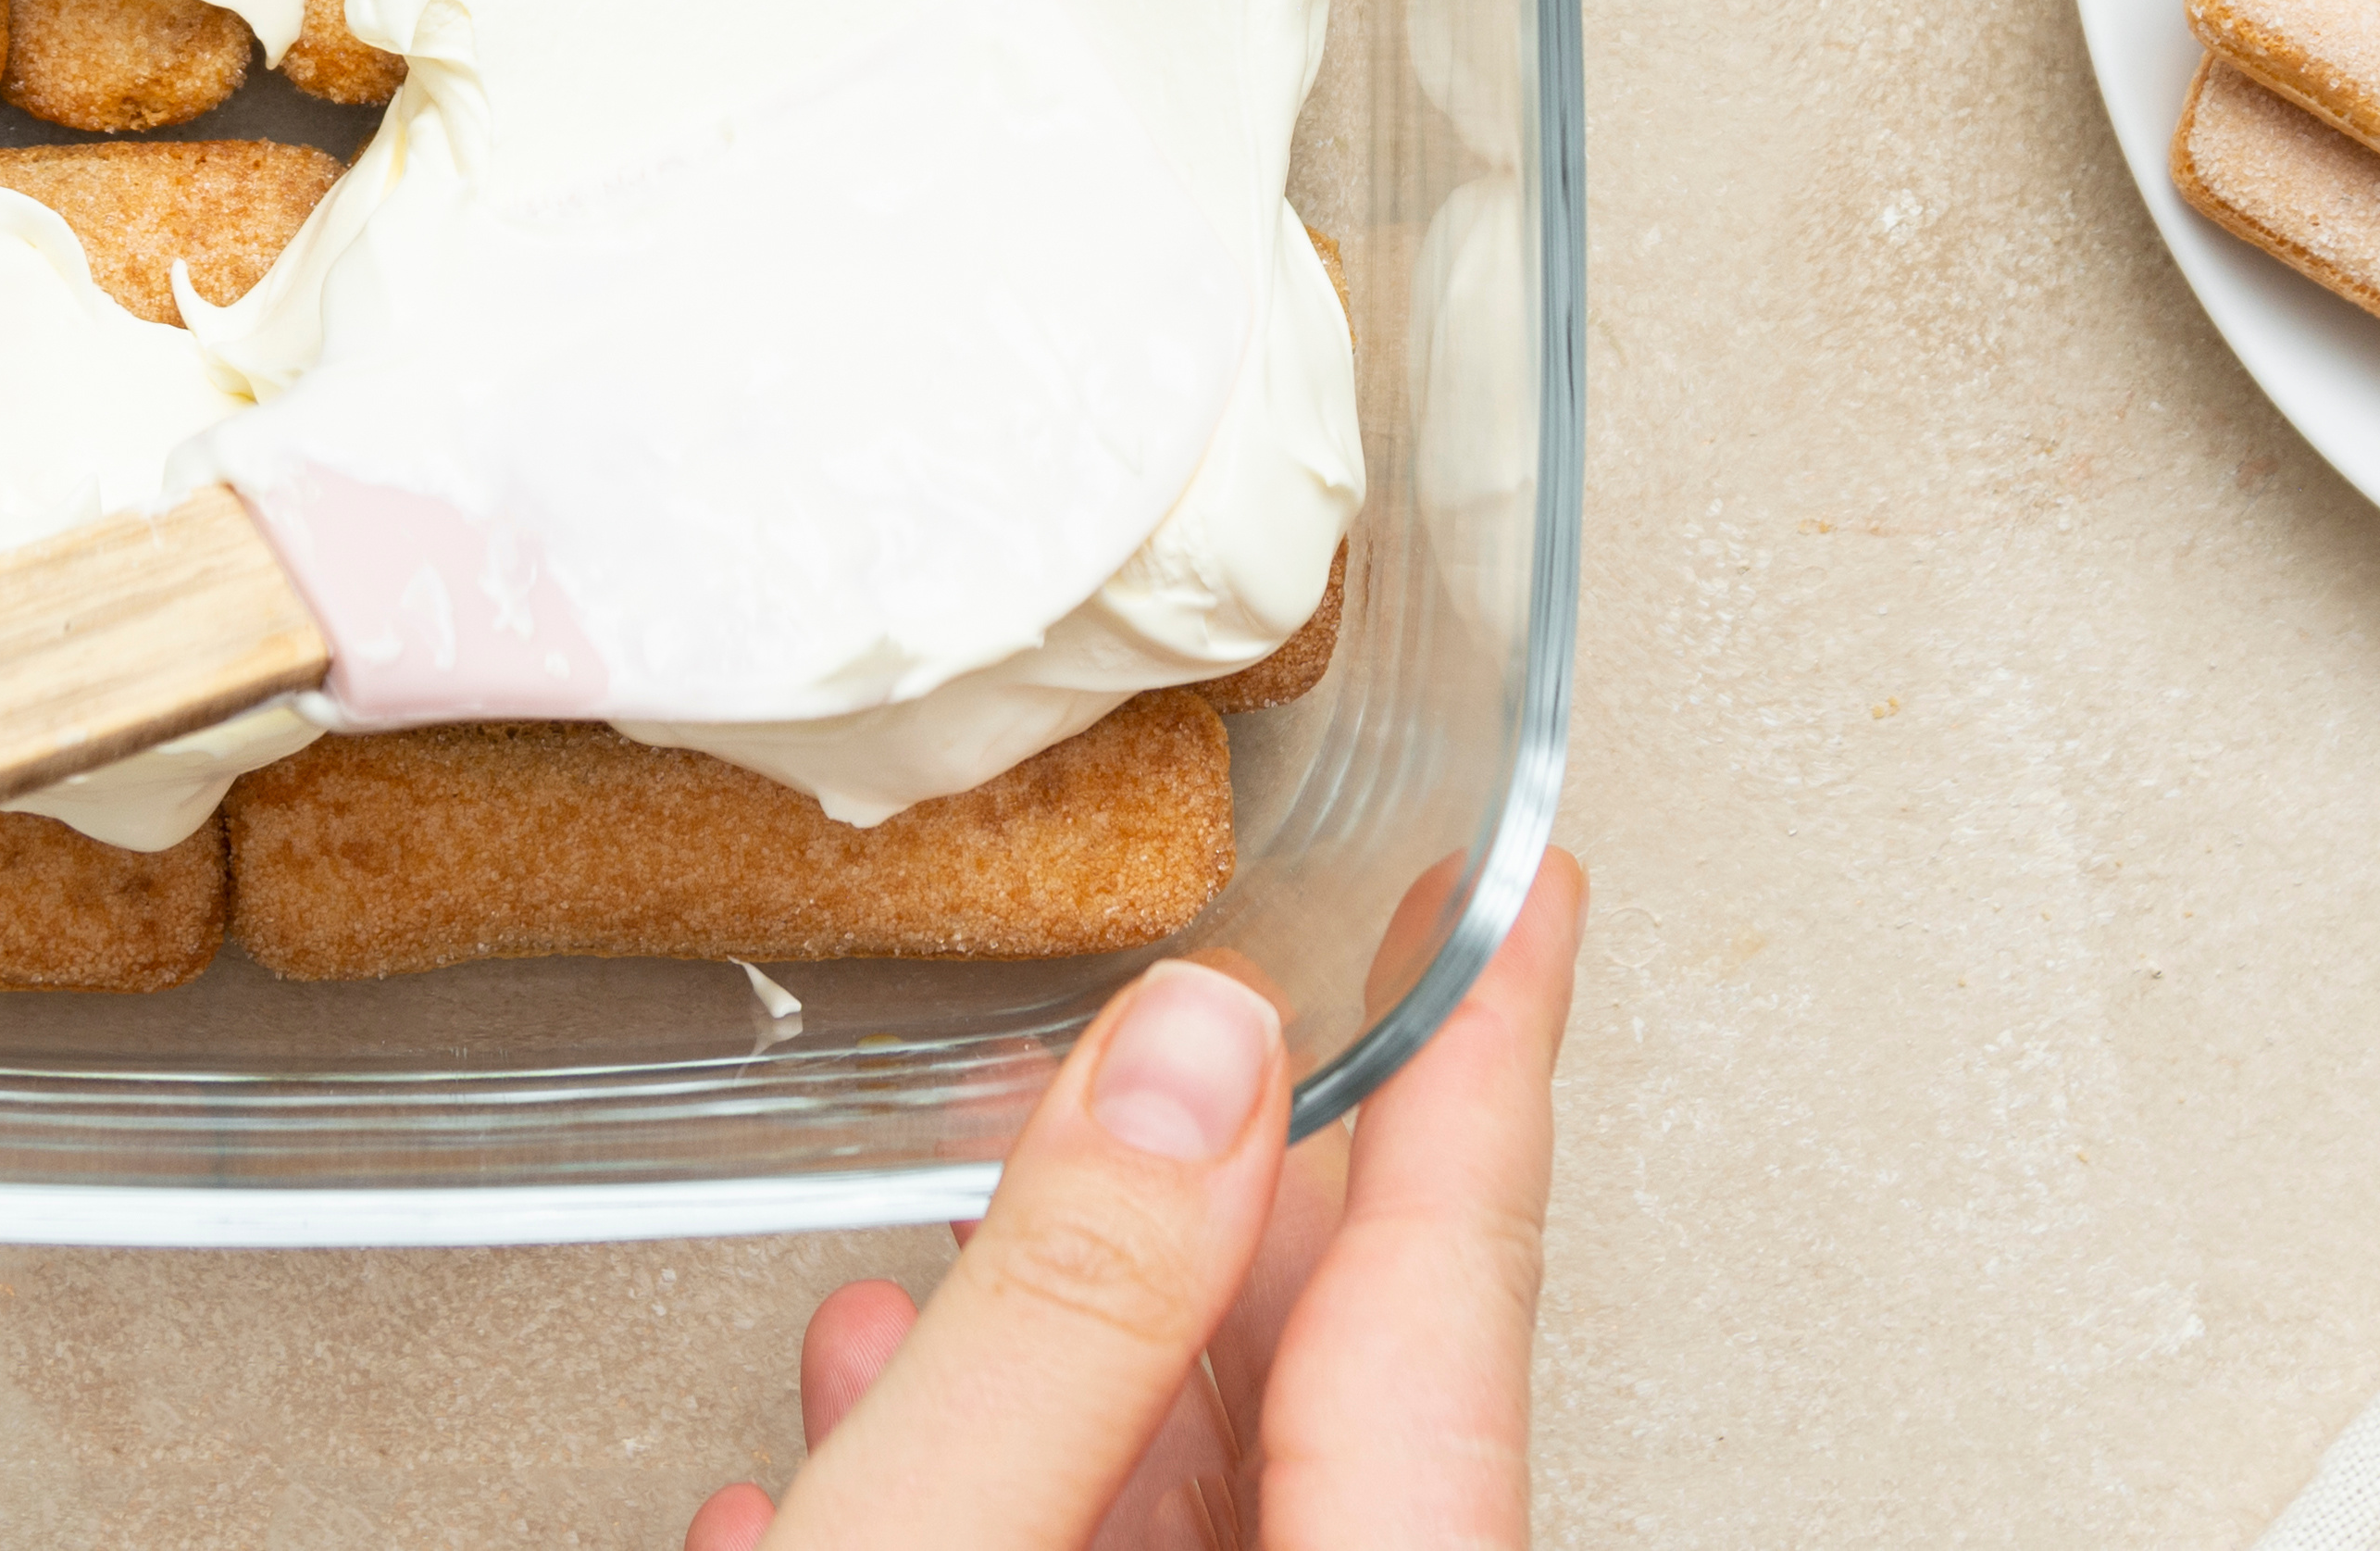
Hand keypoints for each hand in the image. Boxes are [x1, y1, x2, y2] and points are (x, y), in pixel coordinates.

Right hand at [686, 844, 1585, 1550]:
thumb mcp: (936, 1549)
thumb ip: (1063, 1321)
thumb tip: (1187, 1055)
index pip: (1459, 1294)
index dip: (1484, 1067)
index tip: (1525, 894)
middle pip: (1324, 1373)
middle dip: (1205, 1180)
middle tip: (1172, 1003)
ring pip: (1177, 1472)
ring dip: (1046, 1333)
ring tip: (939, 1206)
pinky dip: (988, 1469)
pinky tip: (854, 1403)